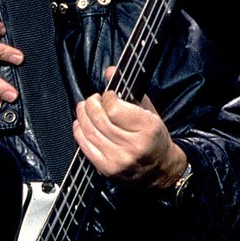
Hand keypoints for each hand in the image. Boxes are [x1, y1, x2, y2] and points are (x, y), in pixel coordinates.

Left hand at [73, 67, 186, 189]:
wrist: (160, 169)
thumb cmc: (154, 138)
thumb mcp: (149, 112)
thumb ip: (129, 91)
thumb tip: (109, 71)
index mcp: (147, 129)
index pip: (114, 108)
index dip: (106, 97)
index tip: (107, 94)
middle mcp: (133, 146)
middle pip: (100, 119)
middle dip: (91, 104)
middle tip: (92, 99)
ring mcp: (119, 159)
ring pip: (90, 132)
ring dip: (83, 116)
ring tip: (84, 108)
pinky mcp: (107, 169)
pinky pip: (86, 147)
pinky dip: (79, 132)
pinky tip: (80, 123)